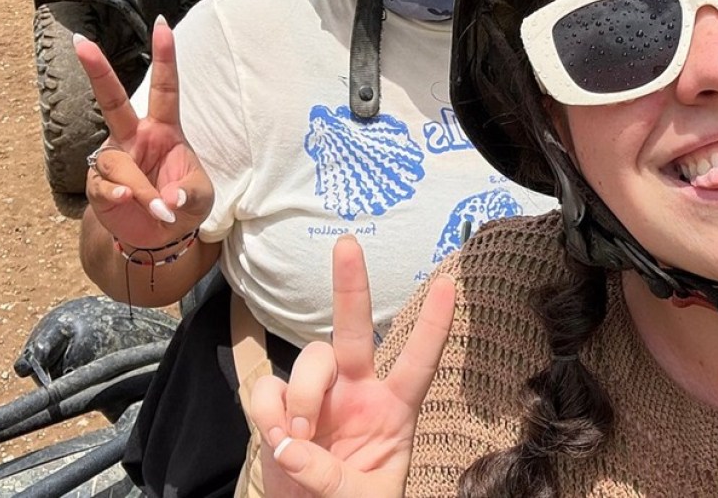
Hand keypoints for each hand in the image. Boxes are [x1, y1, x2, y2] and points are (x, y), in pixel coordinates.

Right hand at [75, 16, 214, 252]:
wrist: (160, 236)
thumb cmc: (183, 203)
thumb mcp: (200, 197)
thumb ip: (190, 194)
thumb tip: (170, 199)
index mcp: (164, 129)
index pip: (165, 87)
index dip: (164, 57)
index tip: (161, 24)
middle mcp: (134, 137)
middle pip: (112, 100)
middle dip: (97, 71)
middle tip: (80, 42)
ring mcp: (114, 159)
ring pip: (118, 163)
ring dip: (140, 188)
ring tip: (158, 208)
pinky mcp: (99, 184)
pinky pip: (104, 184)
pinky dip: (119, 195)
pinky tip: (128, 201)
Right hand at [250, 237, 455, 496]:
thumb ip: (331, 480)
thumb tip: (293, 448)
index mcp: (394, 411)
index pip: (418, 363)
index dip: (433, 326)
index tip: (449, 283)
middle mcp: (357, 390)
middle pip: (354, 329)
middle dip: (351, 284)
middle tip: (347, 244)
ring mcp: (319, 395)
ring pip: (310, 359)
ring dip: (304, 395)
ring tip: (300, 440)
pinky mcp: (280, 406)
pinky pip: (268, 389)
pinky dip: (269, 414)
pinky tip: (277, 441)